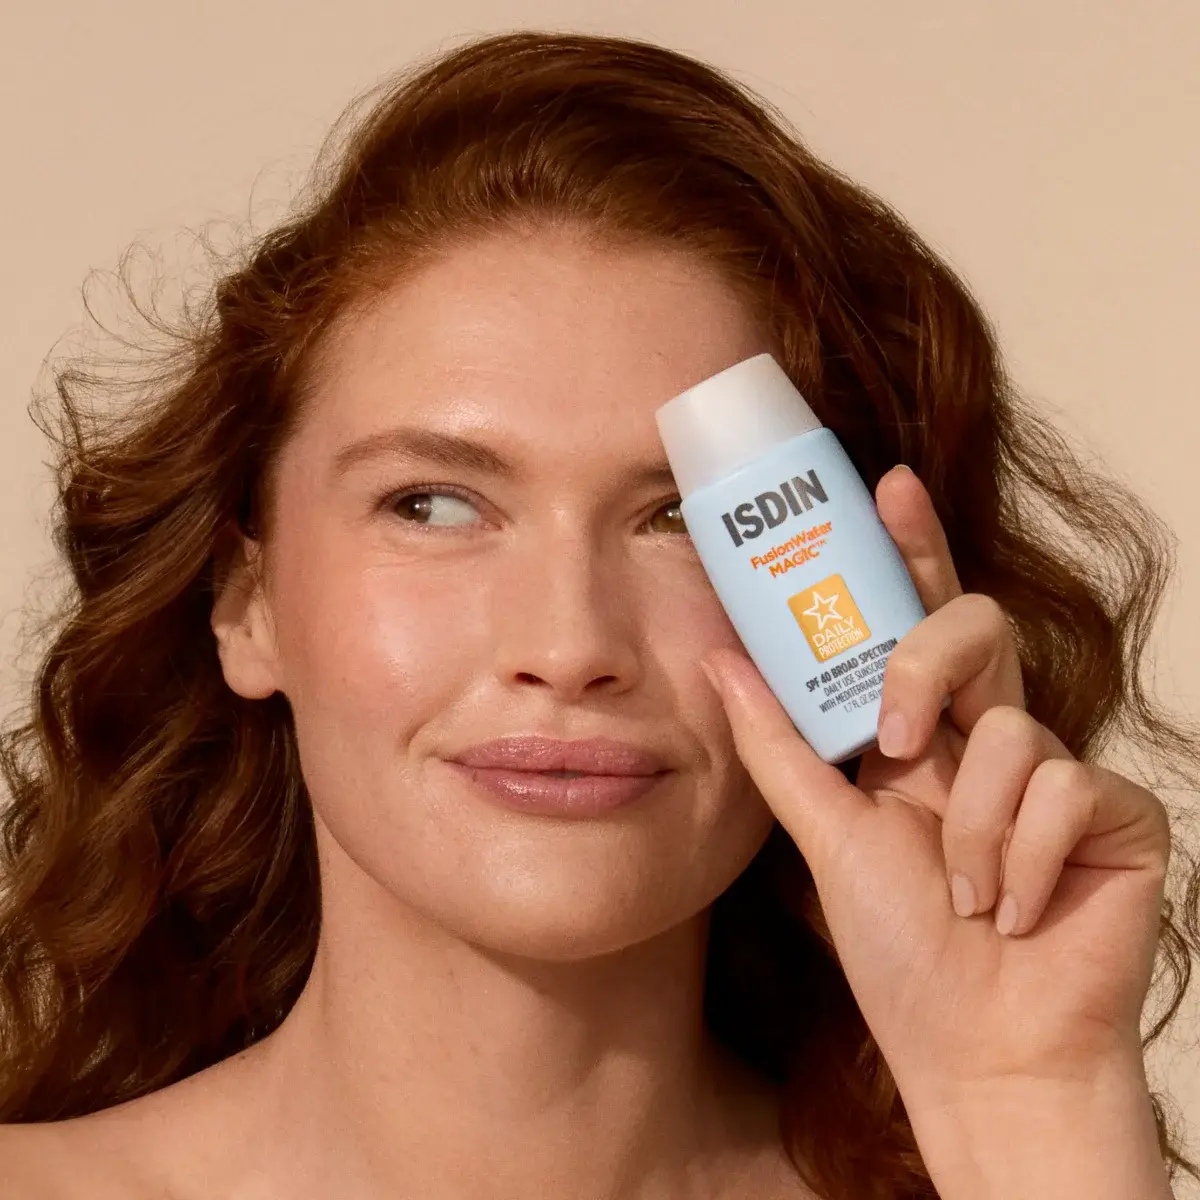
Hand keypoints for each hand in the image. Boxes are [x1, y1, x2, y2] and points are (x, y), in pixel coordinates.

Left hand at [700, 464, 1171, 1114]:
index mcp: (924, 736)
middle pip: (977, 630)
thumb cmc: (905, 952)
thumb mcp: (827, 837)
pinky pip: (1067, 790)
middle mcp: (991, 738)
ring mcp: (1059, 773)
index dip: (911, 549)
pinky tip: (1018, 912)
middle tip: (897, 739)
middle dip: (930, 666)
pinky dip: (1024, 861)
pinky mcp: (1117, 815)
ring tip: (964, 895)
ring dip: (970, 828)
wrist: (981, 1052)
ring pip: (1014, 728)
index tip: (887, 486)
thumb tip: (718, 655)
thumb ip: (779, 744)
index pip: (919, 619)